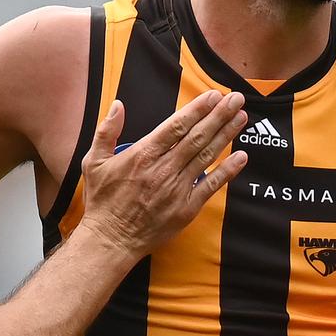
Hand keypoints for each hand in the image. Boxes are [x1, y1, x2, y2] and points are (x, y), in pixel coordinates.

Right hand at [78, 91, 247, 255]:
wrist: (111, 240)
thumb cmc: (102, 201)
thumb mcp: (93, 162)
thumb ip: (107, 131)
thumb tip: (118, 105)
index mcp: (143, 154)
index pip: (176, 126)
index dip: (197, 109)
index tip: (213, 96)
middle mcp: (163, 169)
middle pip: (197, 137)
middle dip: (219, 116)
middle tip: (236, 100)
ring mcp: (177, 189)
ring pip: (206, 156)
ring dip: (226, 135)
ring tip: (241, 117)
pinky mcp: (186, 208)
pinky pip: (211, 185)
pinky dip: (228, 170)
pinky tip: (241, 156)